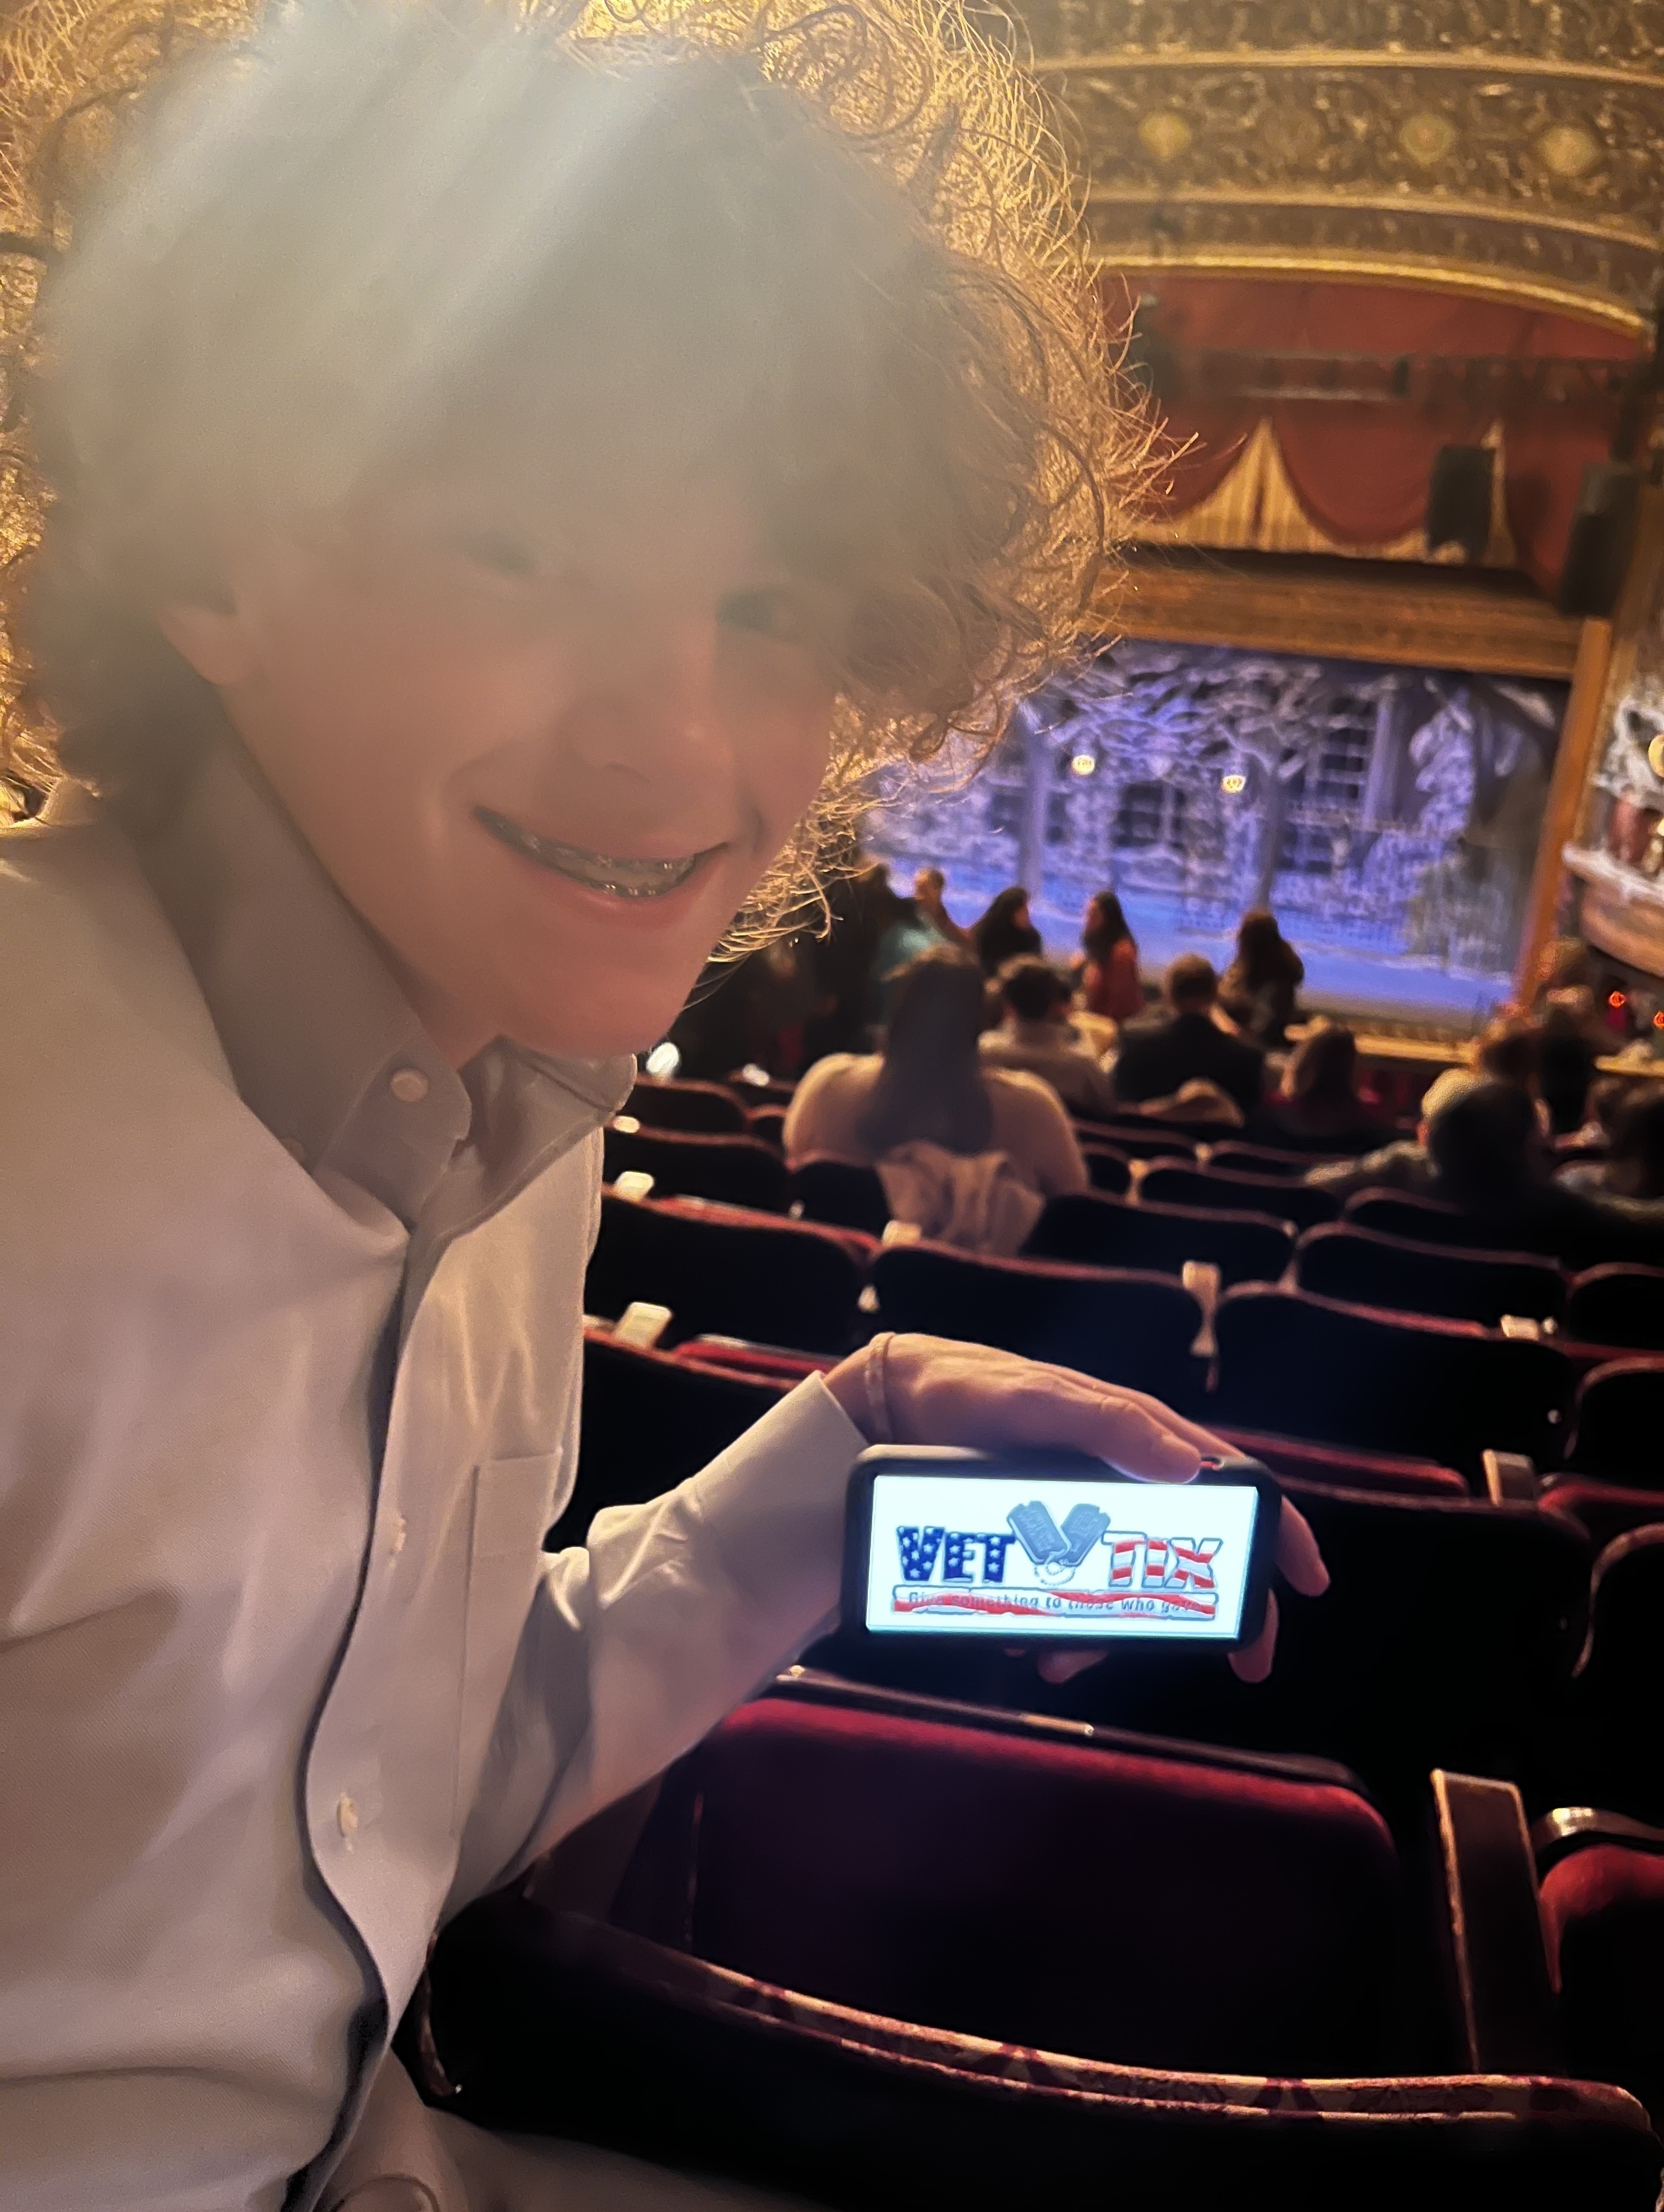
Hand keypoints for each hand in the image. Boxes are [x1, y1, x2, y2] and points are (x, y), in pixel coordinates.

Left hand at [824, 1333, 1326, 1684]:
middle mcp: (1118, 1477)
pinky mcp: (1038, 1539)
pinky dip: (1062, 1630)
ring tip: (1066, 1659)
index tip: (1308, 1580)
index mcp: (1136, 1437)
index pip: (1227, 1482)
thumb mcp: (1038, 1401)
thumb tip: (1186, 1464)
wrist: (891, 1406)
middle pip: (1187, 1551)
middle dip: (1211, 1611)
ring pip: (1126, 1587)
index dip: (1275, 1528)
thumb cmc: (972, 1389)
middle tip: (1240, 1663)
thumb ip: (1107, 1424)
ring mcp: (1081, 1513)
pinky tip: (1031, 1646)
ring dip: (1114, 1633)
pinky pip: (1069, 1598)